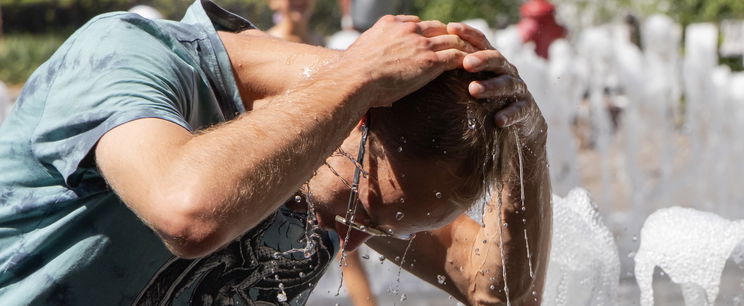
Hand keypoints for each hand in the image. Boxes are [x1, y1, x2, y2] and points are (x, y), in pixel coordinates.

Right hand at [342, 16, 477, 107]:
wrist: (354, 79)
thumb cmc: (351, 76)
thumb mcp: (358, 56)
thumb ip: (370, 58)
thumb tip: (368, 71)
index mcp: (389, 24)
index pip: (415, 23)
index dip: (427, 31)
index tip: (433, 39)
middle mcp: (407, 29)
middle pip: (437, 27)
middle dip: (450, 36)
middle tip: (460, 45)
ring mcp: (420, 43)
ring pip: (452, 40)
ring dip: (465, 47)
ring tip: (475, 55)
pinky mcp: (430, 60)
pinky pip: (456, 56)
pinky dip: (468, 59)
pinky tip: (475, 67)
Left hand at [447, 22, 546, 142]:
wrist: (521, 119)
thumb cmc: (488, 97)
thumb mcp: (474, 79)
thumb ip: (457, 69)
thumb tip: (427, 62)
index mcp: (492, 61)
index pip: (481, 42)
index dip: (467, 33)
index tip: (450, 28)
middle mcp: (507, 70)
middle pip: (496, 59)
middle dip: (482, 59)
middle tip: (466, 63)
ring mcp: (518, 89)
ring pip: (507, 83)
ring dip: (491, 86)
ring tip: (473, 90)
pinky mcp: (526, 108)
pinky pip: (519, 110)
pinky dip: (509, 114)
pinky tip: (498, 120)